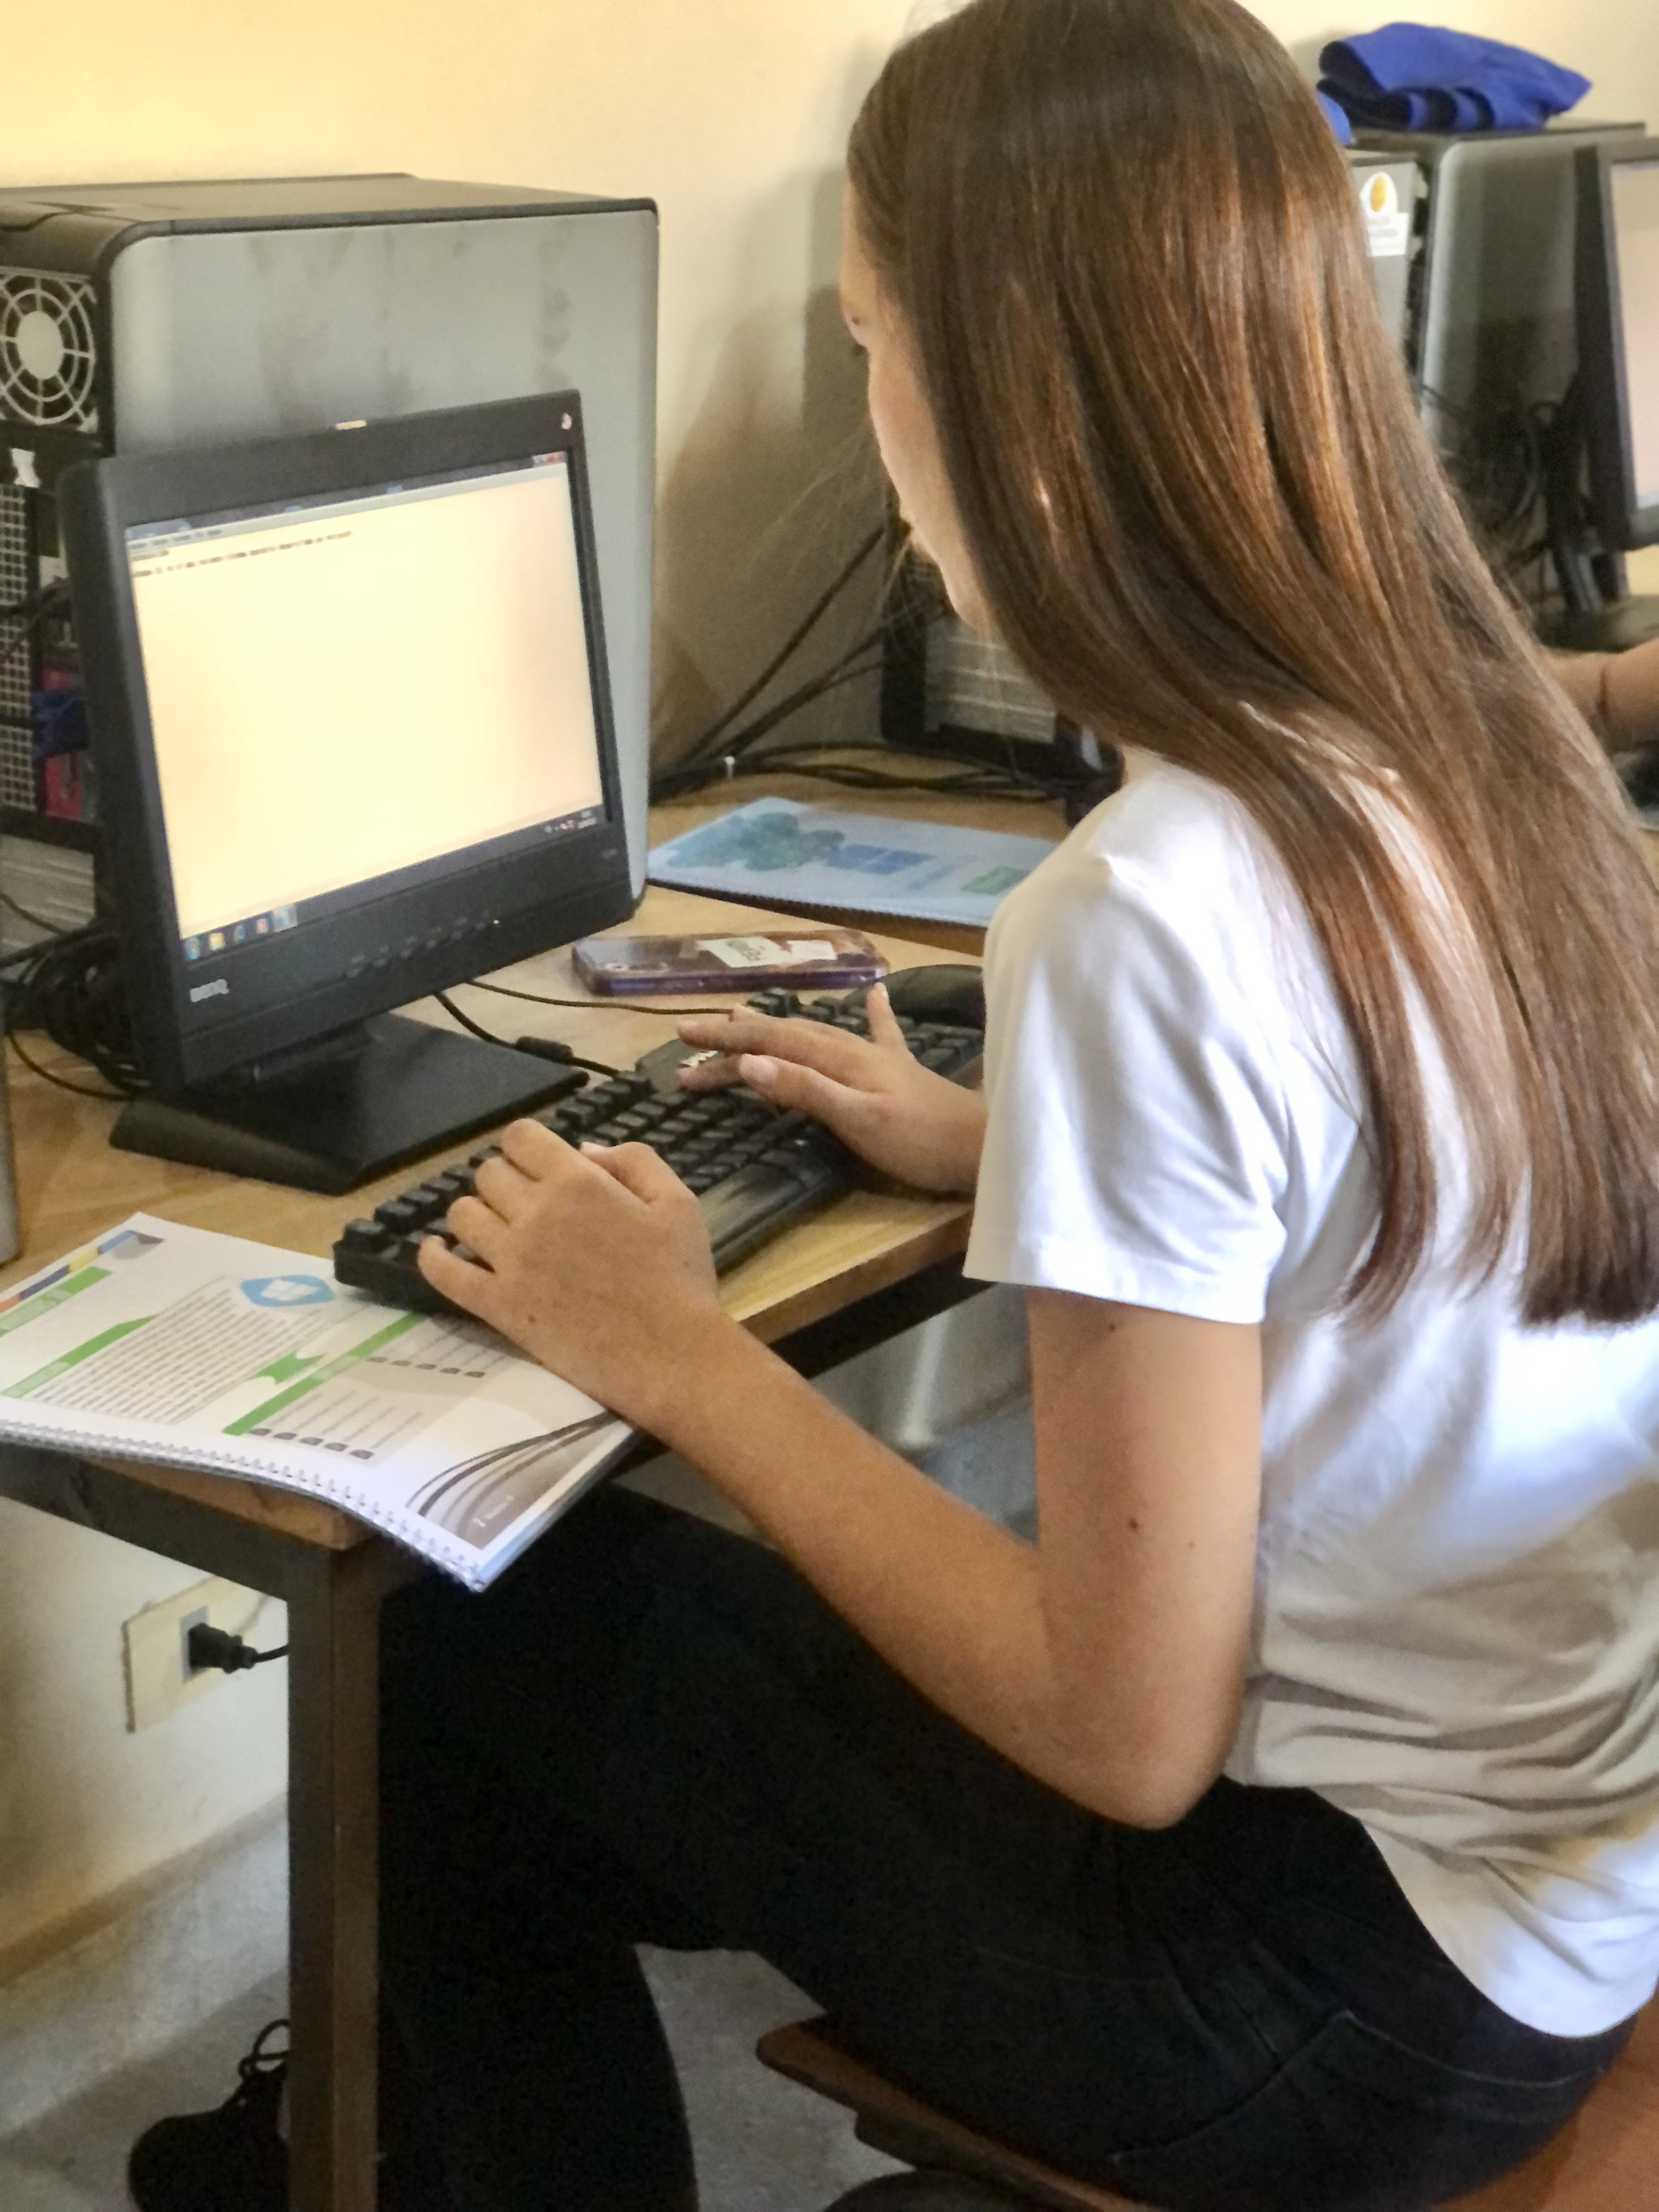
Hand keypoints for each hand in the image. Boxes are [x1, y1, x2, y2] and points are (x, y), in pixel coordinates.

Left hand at [417, 1122, 729, 1428]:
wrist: (671, 1355)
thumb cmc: (680, 1278)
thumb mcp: (677, 1201)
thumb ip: (632, 1160)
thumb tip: (582, 1149)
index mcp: (578, 1181)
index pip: (519, 1137)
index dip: (526, 1147)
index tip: (538, 1166)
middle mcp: (535, 1212)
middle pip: (488, 1174)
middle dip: (505, 1180)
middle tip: (525, 1204)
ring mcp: (511, 1259)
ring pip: (461, 1215)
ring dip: (475, 1214)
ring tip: (495, 1230)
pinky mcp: (497, 1304)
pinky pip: (443, 1271)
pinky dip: (432, 1256)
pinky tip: (437, 1250)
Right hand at [675, 985, 986, 1192]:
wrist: (985, 1147)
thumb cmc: (920, 1142)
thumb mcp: (857, 1121)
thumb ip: (804, 1091)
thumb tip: (750, 1064)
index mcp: (838, 1061)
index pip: (768, 1045)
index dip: (724, 1044)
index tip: (680, 1043)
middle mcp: (854, 1050)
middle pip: (784, 1034)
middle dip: (736, 1034)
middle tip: (691, 1034)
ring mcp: (879, 1058)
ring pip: (816, 1032)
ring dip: (777, 1025)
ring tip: (744, 1015)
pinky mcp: (903, 1071)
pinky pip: (880, 1033)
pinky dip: (874, 1012)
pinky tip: (877, 993)